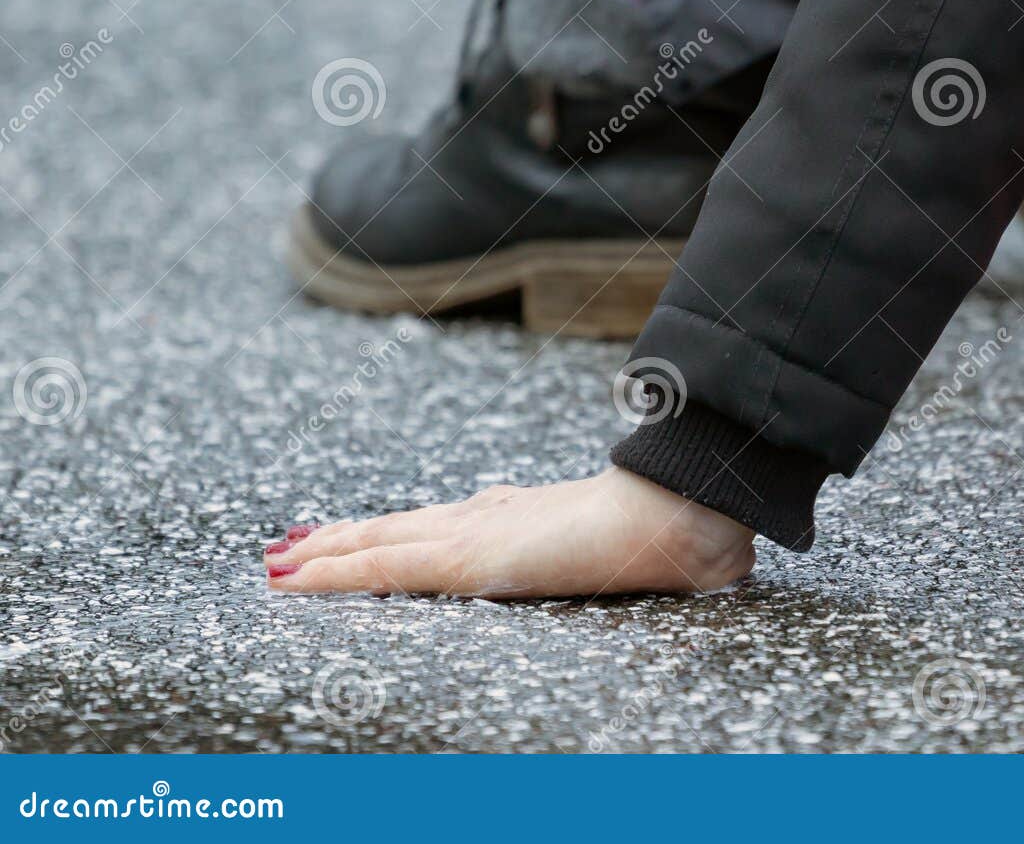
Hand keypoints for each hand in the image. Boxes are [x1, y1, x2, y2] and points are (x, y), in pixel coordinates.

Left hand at [262, 468, 754, 598]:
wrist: (676, 514)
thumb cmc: (671, 529)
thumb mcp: (635, 547)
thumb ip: (620, 549)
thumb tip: (640, 558)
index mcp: (521, 515)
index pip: (440, 523)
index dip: (393, 531)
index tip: (360, 535)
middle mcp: (487, 516)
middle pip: (397, 527)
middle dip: (343, 539)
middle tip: (292, 547)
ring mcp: (472, 533)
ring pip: (376, 542)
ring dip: (323, 552)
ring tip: (277, 561)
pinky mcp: (463, 557)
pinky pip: (380, 567)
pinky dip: (330, 573)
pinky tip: (292, 578)